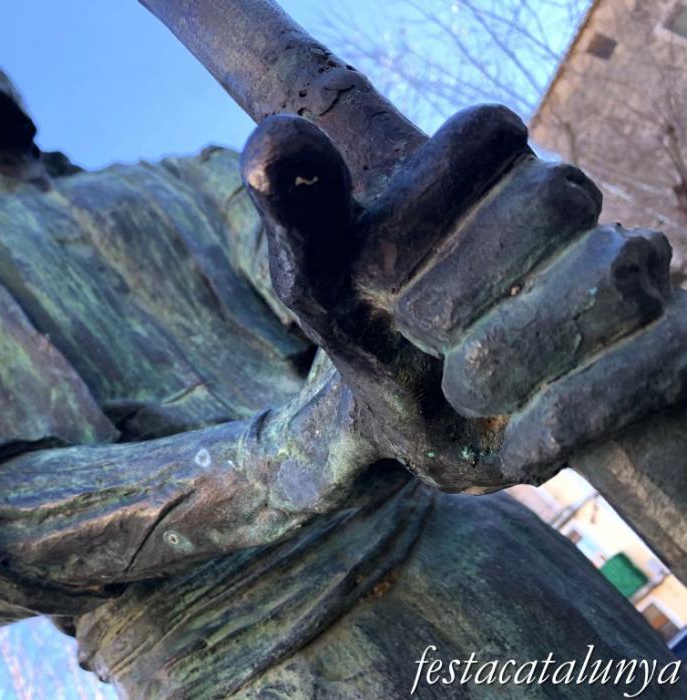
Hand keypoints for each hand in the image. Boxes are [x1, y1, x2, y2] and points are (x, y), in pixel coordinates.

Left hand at [240, 106, 685, 491]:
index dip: (429, 205)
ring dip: (519, 350)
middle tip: (420, 339)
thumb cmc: (364, 336)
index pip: (491, 134)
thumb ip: (300, 215)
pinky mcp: (664, 341)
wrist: (414, 427)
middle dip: (467, 290)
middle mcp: (560, 208)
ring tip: (465, 389)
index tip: (380, 274)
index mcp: (481, 173)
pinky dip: (577, 409)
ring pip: (617, 272)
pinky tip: (517, 443)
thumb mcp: (315, 281)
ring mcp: (622, 270)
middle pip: (556, 195)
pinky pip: (662, 355)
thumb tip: (274, 147)